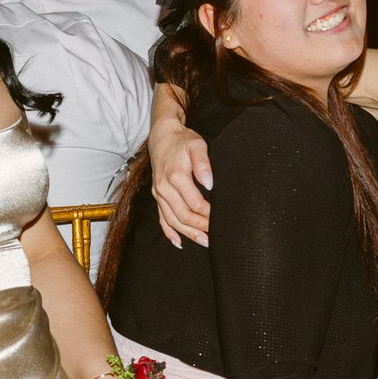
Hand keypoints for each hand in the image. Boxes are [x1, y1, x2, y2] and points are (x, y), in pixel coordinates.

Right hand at [149, 119, 212, 248]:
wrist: (162, 136)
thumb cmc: (183, 141)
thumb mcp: (197, 145)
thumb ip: (203, 164)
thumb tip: (209, 184)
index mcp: (176, 176)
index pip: (195, 203)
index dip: (208, 215)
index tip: (220, 219)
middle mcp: (164, 188)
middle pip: (183, 215)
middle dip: (200, 228)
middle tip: (216, 236)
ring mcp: (158, 193)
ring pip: (172, 220)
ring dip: (188, 233)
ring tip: (204, 242)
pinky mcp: (157, 196)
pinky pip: (161, 218)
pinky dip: (169, 232)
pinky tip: (179, 242)